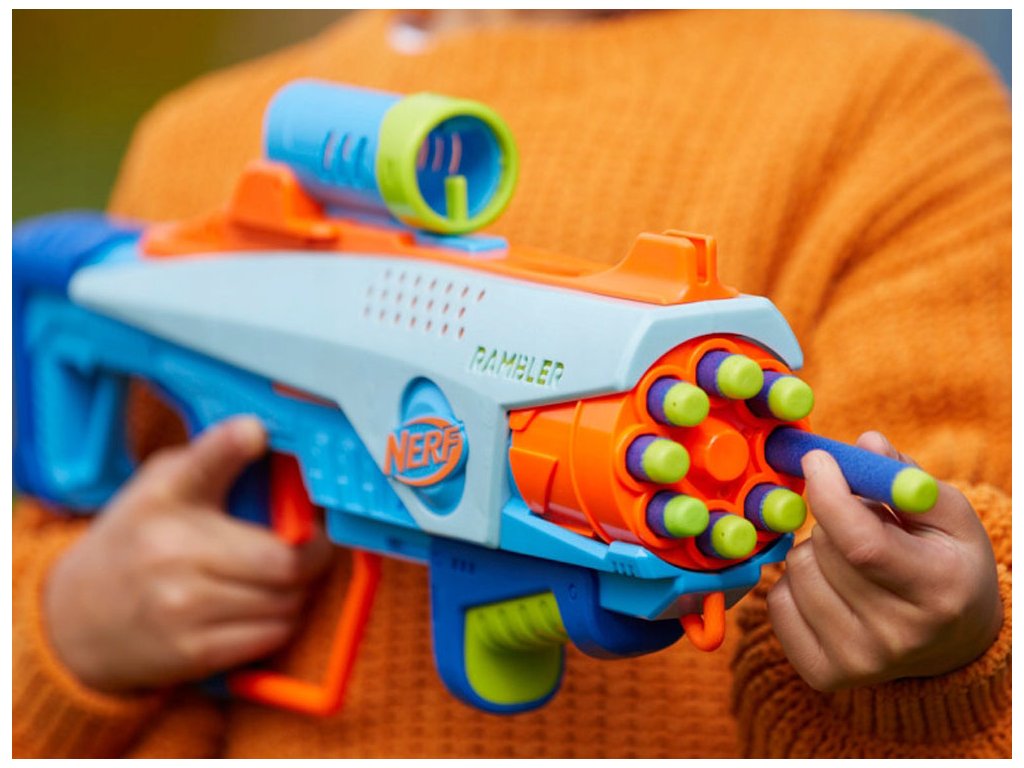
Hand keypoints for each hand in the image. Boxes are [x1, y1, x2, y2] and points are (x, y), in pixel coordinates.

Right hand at [44, 416, 332, 693]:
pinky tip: (268, 605)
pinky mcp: (194, 653)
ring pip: (288, 601)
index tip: (255, 431)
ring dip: (301, 589)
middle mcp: (174, 553)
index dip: (234, 442)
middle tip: (314, 546)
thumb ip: (213, 459)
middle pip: (286, 560)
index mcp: (167, 499)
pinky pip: (273, 635)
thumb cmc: (137, 540)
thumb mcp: (163, 485)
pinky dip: (284, 620)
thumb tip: (262, 432)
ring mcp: (184, 608)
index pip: (205, 462)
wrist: (75, 617)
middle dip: (314, 554)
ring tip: (287, 578)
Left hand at [766, 431, 1002, 690]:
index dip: (829, 494)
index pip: (861, 541)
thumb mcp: (947, 516)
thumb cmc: (945, 565)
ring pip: (795, 572)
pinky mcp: (824, 674)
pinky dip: (791, 584)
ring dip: (811, 552)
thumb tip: (865, 441)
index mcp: (937, 589)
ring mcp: (859, 662)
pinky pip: (775, 604)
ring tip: (847, 562)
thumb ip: (904, 478)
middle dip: (829, 521)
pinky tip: (827, 588)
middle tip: (858, 526)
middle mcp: (899, 635)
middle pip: (822, 551)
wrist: (951, 643)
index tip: (816, 460)